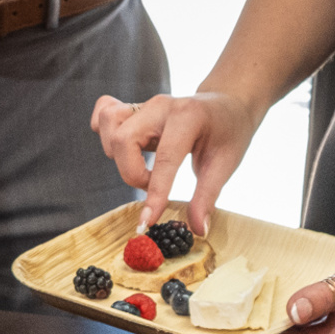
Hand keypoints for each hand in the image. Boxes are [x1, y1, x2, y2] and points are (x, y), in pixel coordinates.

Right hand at [90, 91, 259, 237]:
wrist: (228, 104)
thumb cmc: (229, 132)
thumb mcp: (226, 163)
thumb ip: (207, 196)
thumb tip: (197, 229)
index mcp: (188, 116)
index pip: (164, 158)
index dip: (154, 193)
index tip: (147, 222)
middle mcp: (161, 106)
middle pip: (123, 139)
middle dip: (131, 173)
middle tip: (153, 185)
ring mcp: (145, 104)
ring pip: (109, 124)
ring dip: (117, 154)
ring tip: (141, 166)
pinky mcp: (134, 107)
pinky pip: (104, 113)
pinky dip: (104, 132)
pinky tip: (122, 148)